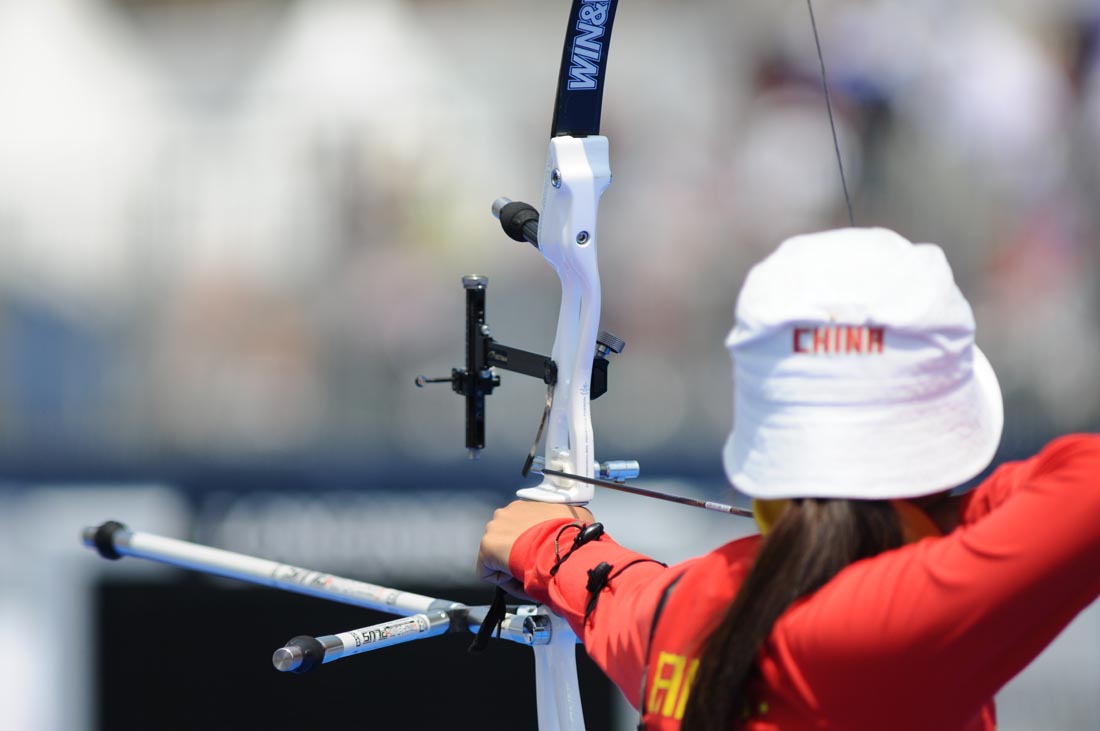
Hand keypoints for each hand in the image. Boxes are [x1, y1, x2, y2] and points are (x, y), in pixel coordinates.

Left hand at [476, 499, 594, 598]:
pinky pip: (490, 571)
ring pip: (498, 556)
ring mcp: (494, 529)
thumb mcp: (579, 518)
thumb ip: (571, 523)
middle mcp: (506, 514)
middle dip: (518, 554)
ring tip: (530, 576)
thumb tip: (579, 532)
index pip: (520, 527)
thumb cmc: (570, 534)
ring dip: (512, 566)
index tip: (540, 556)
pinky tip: (520, 582)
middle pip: (506, 540)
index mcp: (524, 506)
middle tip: (535, 567)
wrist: (560, 547)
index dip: (529, 546)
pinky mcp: (486, 548)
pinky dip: (504, 580)